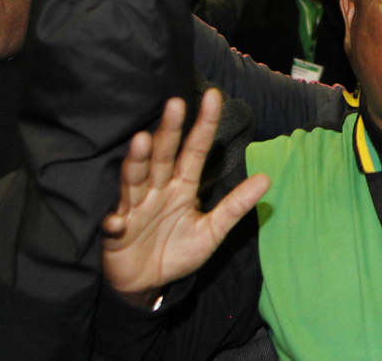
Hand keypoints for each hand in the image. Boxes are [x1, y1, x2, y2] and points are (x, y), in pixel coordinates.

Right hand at [102, 90, 270, 308]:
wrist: (146, 284)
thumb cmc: (177, 251)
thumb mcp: (212, 231)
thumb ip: (235, 206)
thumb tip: (267, 179)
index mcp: (182, 186)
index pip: (194, 151)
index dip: (204, 126)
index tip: (214, 97)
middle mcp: (157, 189)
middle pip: (163, 156)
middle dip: (168, 131)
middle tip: (175, 104)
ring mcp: (134, 208)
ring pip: (134, 180)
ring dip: (137, 162)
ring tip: (141, 142)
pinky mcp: (116, 232)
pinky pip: (114, 225)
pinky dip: (114, 223)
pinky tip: (116, 221)